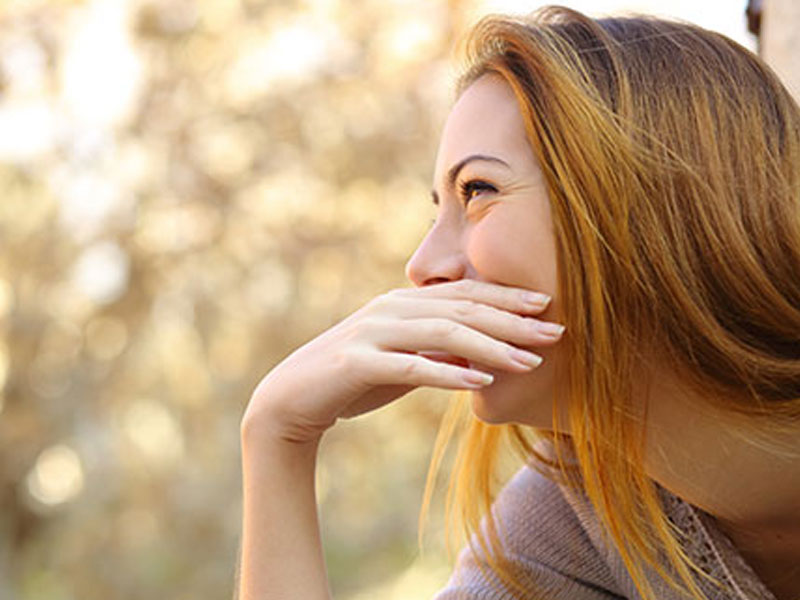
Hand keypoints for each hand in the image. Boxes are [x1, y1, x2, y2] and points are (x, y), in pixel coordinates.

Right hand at [241, 280, 562, 444]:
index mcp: (404, 303)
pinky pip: (410, 367)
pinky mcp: (357, 363)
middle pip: (462, 308)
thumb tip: (482, 357)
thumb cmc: (353, 379)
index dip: (507, 298)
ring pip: (441, 332)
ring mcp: (372, 333)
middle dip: (512, 320)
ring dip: (490, 347)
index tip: (548, 307)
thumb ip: (438, 352)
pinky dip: (447, 374)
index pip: (464, 294)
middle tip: (555, 330)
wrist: (291, 398)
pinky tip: (480, 384)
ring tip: (529, 363)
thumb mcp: (402, 361)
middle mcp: (391, 308)